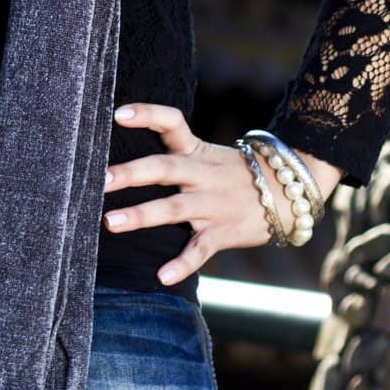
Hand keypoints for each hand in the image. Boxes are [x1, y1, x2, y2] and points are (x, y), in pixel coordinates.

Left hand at [102, 102, 343, 287]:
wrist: (288, 193)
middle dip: (131, 173)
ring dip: (141, 215)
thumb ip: (172, 153)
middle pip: (164, 168)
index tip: (118, 113)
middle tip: (101, 179)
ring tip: (109, 222)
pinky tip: (162, 276)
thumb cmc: (232, 173)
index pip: (172, 122)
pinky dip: (182, 263)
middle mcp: (202, 174)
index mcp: (196, 150)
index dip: (147, 114)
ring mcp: (212, 204)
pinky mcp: (223, 232)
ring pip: (174, 208)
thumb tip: (122, 151)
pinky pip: (201, 249)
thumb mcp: (206, 155)